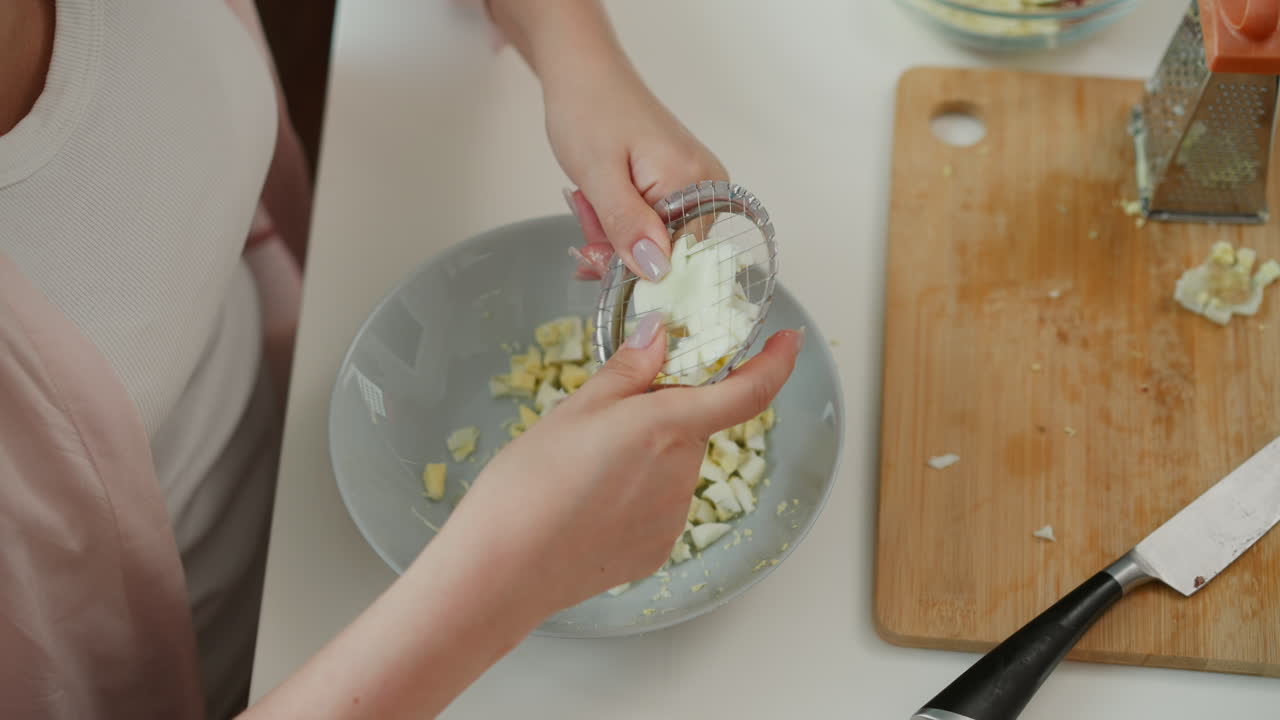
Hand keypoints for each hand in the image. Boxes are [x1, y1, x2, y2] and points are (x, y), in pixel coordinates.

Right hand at [439, 317, 803, 614]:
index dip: (776, 362)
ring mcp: (674, 516)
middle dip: (664, 414)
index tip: (788, 342)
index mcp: (668, 426)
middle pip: (693, 426)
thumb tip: (661, 335)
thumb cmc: (530, 483)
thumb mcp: (576, 408)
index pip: (747, 390)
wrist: (503, 568)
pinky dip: (635, 495)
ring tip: (584, 469)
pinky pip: (659, 505)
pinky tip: (590, 504)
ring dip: (646, 456)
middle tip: (606, 419)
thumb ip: (629, 370)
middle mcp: (684, 472)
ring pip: (674, 467)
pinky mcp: (658, 548)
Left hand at [545, 68, 727, 281]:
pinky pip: (654, 222)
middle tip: (584, 216)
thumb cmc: (588, 111)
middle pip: (667, 252)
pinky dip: (621, 222)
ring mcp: (697, 183)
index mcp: (694, 182)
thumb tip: (656, 271)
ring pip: (656, 241)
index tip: (591, 257)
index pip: (677, 258)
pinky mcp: (681, 183)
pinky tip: (600, 204)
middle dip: (618, 247)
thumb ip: (626, 224)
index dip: (632, 268)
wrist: (584, 73)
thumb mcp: (598, 175)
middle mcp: (707, 184)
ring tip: (589, 200)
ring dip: (614, 235)